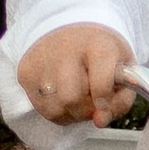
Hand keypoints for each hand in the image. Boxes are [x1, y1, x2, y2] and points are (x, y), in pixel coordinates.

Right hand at [16, 24, 134, 125]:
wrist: (69, 28)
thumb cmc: (100, 54)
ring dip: (71, 113)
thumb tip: (99, 121)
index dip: (104, 100)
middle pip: (72, 98)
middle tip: (91, 101)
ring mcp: (41, 61)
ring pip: (56, 108)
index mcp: (97, 44)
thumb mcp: (123, 71)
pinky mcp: (25, 72)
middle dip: (86, 110)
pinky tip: (63, 95)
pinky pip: (43, 109)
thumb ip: (120, 100)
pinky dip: (58, 110)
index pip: (100, 82)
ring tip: (78, 97)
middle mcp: (65, 49)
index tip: (104, 102)